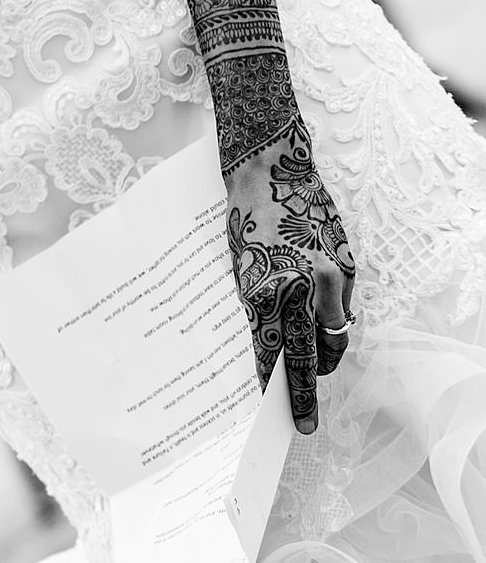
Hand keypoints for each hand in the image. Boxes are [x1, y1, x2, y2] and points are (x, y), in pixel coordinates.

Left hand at [224, 120, 356, 431]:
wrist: (270, 169)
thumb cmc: (245, 218)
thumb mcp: (240, 267)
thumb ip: (258, 304)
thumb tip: (273, 340)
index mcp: (263, 289)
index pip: (272, 351)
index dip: (274, 382)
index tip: (276, 409)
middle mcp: (300, 288)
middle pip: (310, 356)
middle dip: (307, 390)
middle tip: (305, 420)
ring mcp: (329, 277)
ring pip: (334, 336)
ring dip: (327, 358)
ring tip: (317, 375)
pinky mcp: (348, 264)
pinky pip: (343, 308)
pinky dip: (334, 322)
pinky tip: (324, 329)